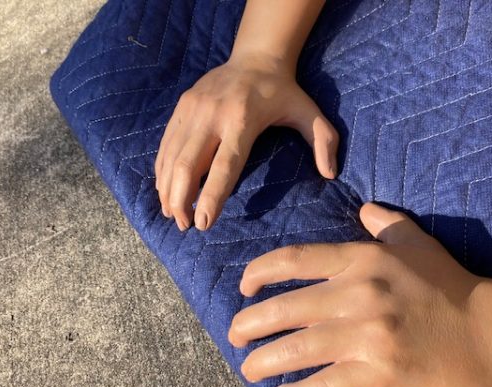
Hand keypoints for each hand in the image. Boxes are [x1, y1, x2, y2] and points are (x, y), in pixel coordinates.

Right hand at [155, 54, 338, 230]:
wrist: (255, 56)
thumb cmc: (283, 92)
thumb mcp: (310, 113)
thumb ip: (324, 141)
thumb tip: (330, 174)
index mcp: (242, 120)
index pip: (224, 166)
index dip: (211, 196)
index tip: (202, 223)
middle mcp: (212, 115)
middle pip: (188, 165)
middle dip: (181, 200)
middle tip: (184, 225)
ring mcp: (192, 109)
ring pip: (171, 156)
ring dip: (168, 189)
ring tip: (172, 215)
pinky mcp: (181, 106)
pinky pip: (166, 144)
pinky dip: (162, 170)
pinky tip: (165, 190)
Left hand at [228, 203, 491, 386]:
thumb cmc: (451, 285)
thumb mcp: (418, 243)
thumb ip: (387, 223)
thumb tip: (365, 209)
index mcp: (363, 258)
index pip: (294, 260)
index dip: (259, 273)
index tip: (243, 287)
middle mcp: (360, 292)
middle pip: (285, 307)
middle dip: (250, 324)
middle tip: (234, 335)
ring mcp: (370, 333)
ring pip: (298, 347)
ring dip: (263, 361)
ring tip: (248, 368)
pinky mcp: (382, 372)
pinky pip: (325, 385)